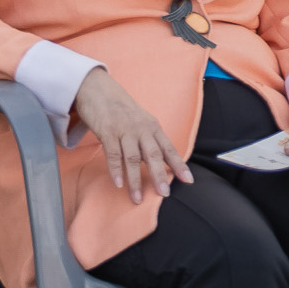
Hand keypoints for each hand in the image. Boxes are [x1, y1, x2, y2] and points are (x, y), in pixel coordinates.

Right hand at [73, 69, 188, 203]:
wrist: (99, 90)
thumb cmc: (122, 111)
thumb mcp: (141, 123)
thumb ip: (149, 141)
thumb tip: (160, 163)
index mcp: (153, 128)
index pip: (169, 149)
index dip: (179, 165)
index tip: (189, 180)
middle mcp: (142, 130)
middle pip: (154, 155)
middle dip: (160, 176)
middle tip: (164, 194)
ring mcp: (125, 130)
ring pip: (133, 158)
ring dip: (135, 180)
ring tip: (137, 198)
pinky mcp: (107, 131)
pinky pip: (113, 153)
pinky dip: (116, 169)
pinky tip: (119, 183)